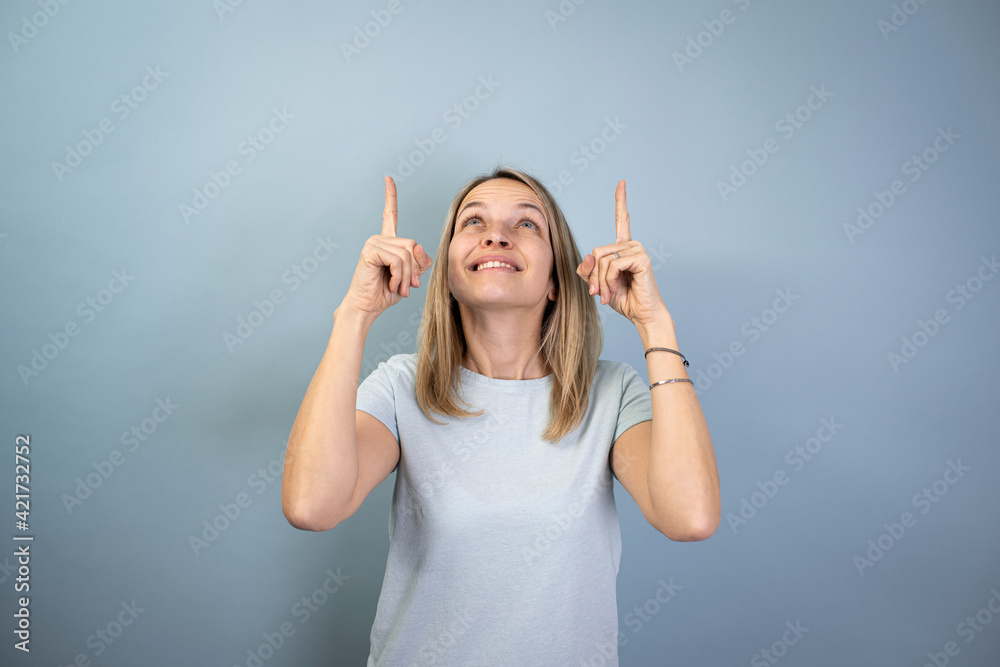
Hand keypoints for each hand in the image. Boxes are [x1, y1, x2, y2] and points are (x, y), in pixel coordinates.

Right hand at [340, 176, 432, 321]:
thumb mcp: (411, 276)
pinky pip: (398, 259)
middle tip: (408, 287)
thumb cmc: (386, 293)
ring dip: (408, 276)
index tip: (388, 179)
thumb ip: (419, 260)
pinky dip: (400, 276)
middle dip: (415, 269)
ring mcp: (373, 243)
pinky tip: (392, 285)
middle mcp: (379, 239)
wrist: (367, 307)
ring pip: (407, 254)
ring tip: (400, 288)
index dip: (390, 197)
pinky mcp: (370, 250)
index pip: (390, 215)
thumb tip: (417, 245)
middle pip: (412, 245)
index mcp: (388, 242)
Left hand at [575, 180, 669, 327]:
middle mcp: (632, 245)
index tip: (622, 182)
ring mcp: (638, 250)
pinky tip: (617, 290)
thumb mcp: (597, 283)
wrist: (641, 314)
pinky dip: (609, 280)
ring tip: (609, 294)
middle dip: (594, 277)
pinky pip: (613, 265)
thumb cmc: (623, 299)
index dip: (621, 201)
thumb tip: (590, 255)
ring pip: (602, 259)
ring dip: (601, 281)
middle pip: (597, 252)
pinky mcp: (641, 258)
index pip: (621, 220)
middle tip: (600, 293)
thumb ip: (588, 270)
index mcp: (623, 247)